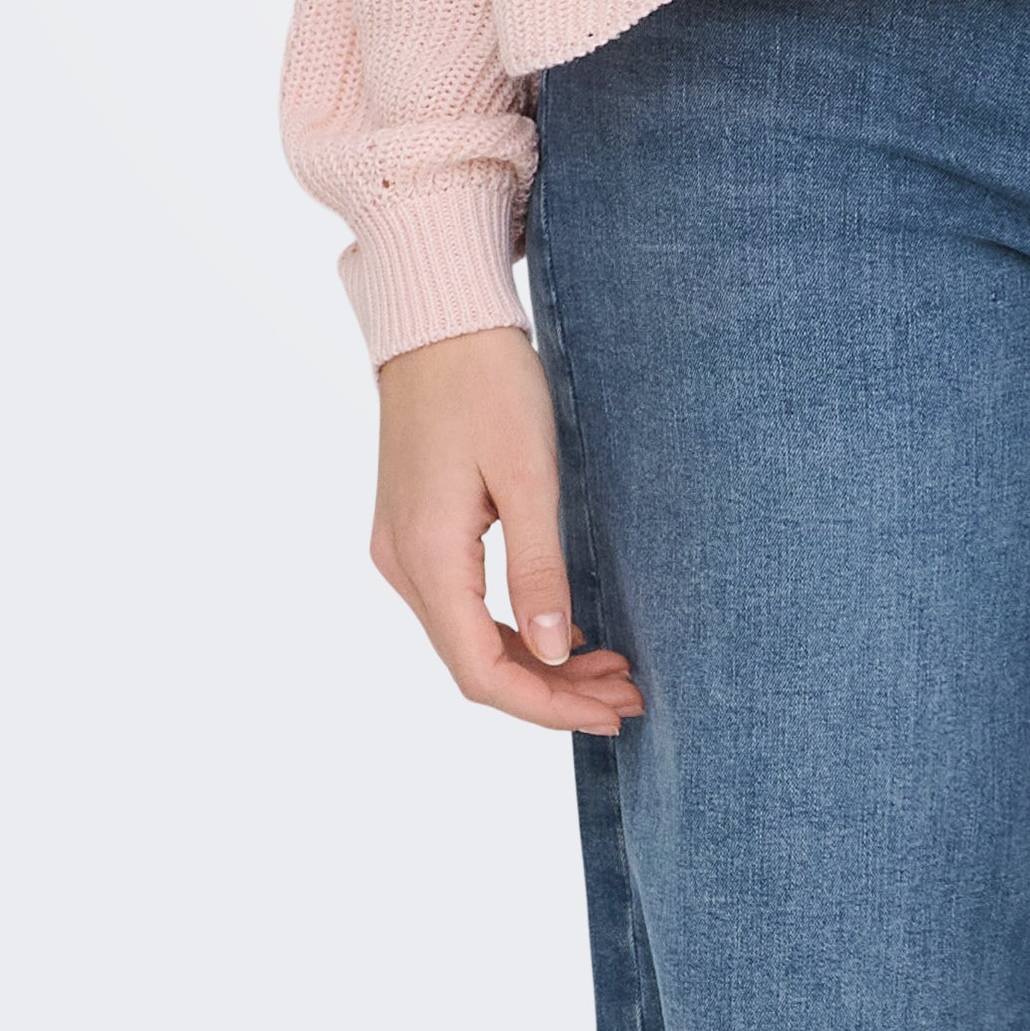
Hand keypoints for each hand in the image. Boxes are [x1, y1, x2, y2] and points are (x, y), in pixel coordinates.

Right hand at [371, 325, 644, 735]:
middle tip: (628, 694)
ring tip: (611, 667)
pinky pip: (461, 604)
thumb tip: (549, 651)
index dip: (548, 705)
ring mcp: (401, 548)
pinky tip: (563, 628)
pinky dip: (513, 625)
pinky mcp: (413, 530)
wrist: (438, 319)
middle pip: (475, 664)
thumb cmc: (487, 381)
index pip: (482, 671)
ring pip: (469, 637)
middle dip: (553, 689)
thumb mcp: (528, 473)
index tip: (612, 711)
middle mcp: (401, 564)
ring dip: (537, 660)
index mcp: (426, 556)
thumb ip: (537, 568)